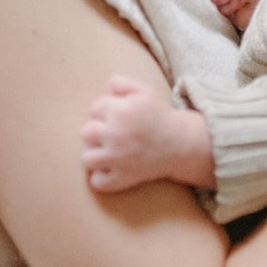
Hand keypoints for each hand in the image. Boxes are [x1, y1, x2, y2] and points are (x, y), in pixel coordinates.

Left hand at [81, 76, 213, 192]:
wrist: (180, 143)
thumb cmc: (160, 116)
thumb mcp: (145, 91)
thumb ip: (121, 83)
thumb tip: (104, 88)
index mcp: (120, 111)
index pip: (95, 108)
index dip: (105, 111)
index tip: (118, 116)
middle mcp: (115, 134)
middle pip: (86, 132)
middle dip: (97, 132)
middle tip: (113, 134)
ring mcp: (117, 158)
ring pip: (87, 158)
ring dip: (95, 156)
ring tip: (108, 153)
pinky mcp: (122, 177)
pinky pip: (98, 182)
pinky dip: (102, 179)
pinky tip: (111, 170)